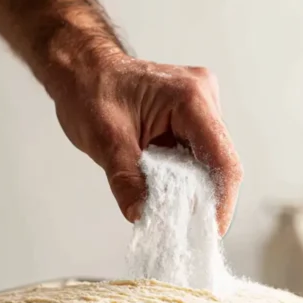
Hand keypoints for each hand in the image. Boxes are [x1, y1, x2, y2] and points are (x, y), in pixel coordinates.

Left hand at [50, 54, 242, 234]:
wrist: (81, 71)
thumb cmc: (90, 91)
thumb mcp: (104, 140)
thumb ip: (126, 180)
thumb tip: (141, 215)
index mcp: (190, 97)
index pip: (222, 159)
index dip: (220, 199)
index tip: (210, 230)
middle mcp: (203, 98)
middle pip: (219, 162)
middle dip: (202, 198)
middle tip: (183, 229)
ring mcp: (200, 107)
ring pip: (207, 162)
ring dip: (190, 188)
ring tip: (168, 210)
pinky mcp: (189, 118)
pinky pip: (193, 155)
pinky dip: (180, 177)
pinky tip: (164, 191)